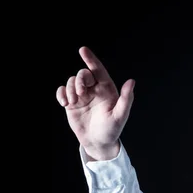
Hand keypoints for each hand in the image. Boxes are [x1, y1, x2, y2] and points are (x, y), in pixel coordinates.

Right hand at [57, 46, 134, 160]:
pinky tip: (64, 103)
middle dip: (79, 80)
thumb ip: (126, 98)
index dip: (91, 59)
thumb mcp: (120, 115)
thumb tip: (131, 81)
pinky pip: (62, 92)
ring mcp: (82, 96)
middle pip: (83, 74)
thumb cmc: (112, 130)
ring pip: (71, 82)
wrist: (98, 143)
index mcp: (107, 89)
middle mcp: (94, 90)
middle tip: (81, 93)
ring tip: (73, 102)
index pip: (98, 70)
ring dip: (70, 89)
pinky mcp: (72, 103)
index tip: (83, 50)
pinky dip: (61, 94)